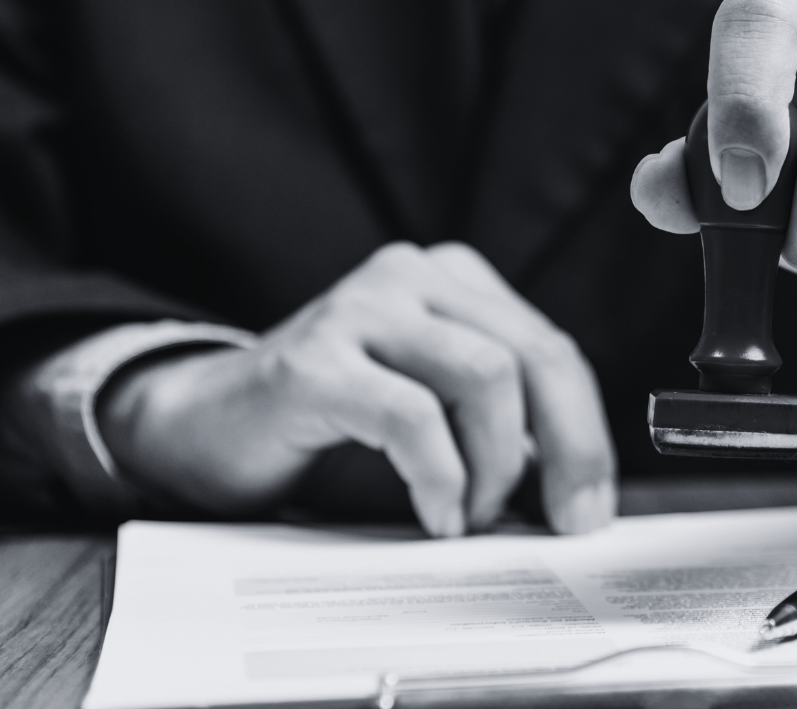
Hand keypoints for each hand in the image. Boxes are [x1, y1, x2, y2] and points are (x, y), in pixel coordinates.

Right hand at [98, 242, 615, 535]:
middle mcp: (411, 276)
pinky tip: (437, 513)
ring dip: (496, 464)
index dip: (584, 431)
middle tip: (567, 520)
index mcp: (453, 280)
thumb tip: (574, 484)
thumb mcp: (434, 407)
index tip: (591, 503)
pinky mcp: (314, 361)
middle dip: (566, 447)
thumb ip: (499, 422)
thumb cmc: (330, 421)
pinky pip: (411, 416)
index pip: (550, 349)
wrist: (204, 422)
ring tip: (476, 515)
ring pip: (485, 376)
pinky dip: (439, 475)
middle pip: (532, 355)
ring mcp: (360, 309)